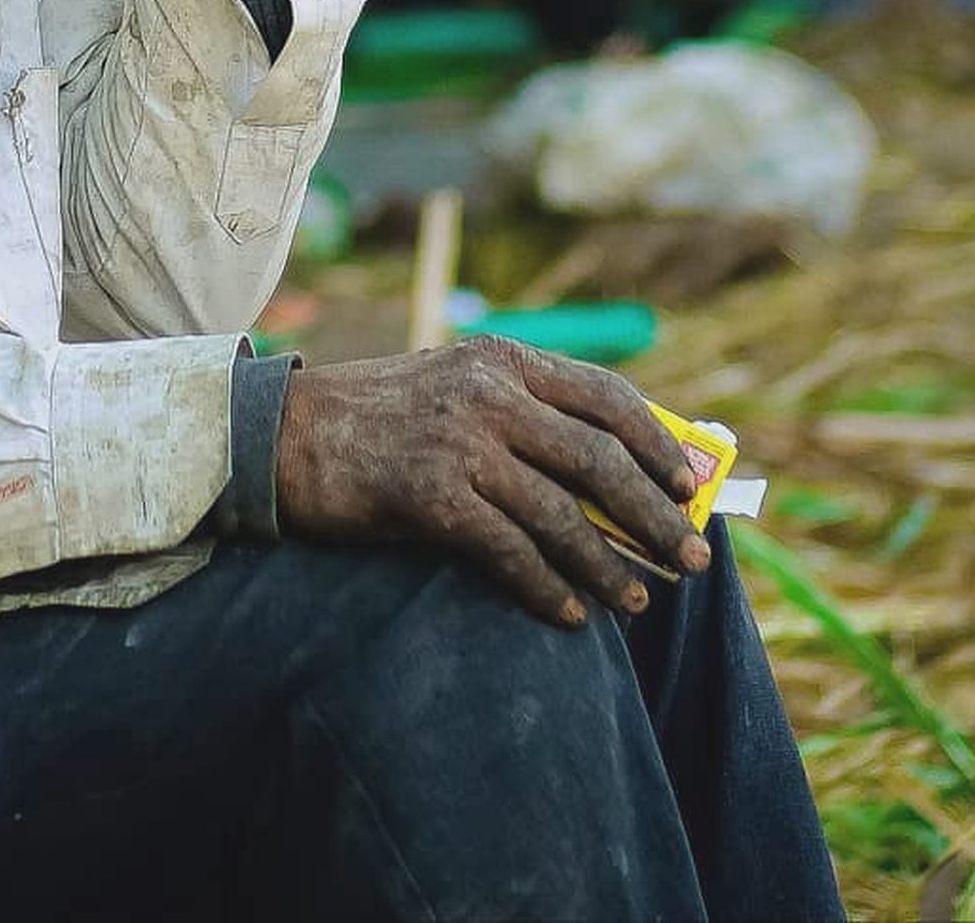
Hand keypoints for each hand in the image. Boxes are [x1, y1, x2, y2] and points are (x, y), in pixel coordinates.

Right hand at [275, 338, 712, 626]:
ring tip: (638, 602)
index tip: (689, 486)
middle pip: (599, 459)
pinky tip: (569, 615)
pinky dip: (549, 589)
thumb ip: (520, 409)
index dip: (658, 444)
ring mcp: (460, 443)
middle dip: (654, 516)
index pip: (606, 395)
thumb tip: (612, 466)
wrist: (282, 434)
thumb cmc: (375, 417)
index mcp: (500, 359)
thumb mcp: (452, 386)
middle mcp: (487, 392)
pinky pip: (511, 551)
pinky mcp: (431, 495)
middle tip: (692, 561)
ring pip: (562, 514)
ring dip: (609, 566)